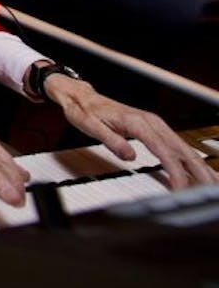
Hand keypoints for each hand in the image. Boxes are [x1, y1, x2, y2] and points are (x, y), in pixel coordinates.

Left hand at [44, 75, 216, 189]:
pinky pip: (175, 145)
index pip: (162, 150)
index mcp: (137, 122)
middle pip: (180, 148)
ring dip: (198, 165)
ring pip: (182, 146)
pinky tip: (196, 170)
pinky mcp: (154, 128)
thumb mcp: (91, 126)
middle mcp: (151, 121)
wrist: (82, 97)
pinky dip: (188, 158)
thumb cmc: (85, 111)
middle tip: (208, 190)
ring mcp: (154, 124)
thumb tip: (129, 156)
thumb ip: (112, 141)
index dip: (175, 170)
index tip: (181, 187)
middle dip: (197, 170)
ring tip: (210, 183)